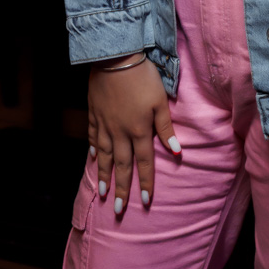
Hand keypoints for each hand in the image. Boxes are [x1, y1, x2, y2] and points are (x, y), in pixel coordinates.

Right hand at [88, 53, 180, 214]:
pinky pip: (92, 136)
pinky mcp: (94, 114)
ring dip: (105, 175)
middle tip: (119, 209)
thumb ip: (166, 128)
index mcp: (139, 130)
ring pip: (104, 155)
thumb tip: (177, 152)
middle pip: (122, 165)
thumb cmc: (143, 78)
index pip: (144, 162)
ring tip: (103, 192)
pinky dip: (92, 150)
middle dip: (122, 188)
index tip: (145, 202)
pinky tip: (91, 160)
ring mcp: (104, 124)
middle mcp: (120, 132)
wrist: (115, 58)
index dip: (145, 182)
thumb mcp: (160, 101)